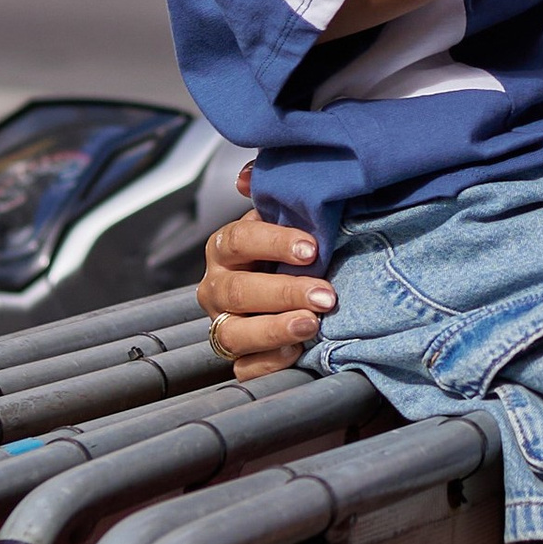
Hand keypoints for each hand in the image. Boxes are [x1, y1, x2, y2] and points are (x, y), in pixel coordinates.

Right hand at [201, 166, 335, 366]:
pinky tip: (297, 353)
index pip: (239, 240)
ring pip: (234, 333)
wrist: (296, 287)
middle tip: (324, 295)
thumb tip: (246, 176)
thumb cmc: (291, 250)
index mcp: (225, 248)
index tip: (311, 248)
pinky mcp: (237, 356)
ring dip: (274, 330)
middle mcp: (218, 286)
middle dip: (283, 293)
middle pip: (238, 291)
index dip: (273, 243)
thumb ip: (270, 194)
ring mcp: (223, 323)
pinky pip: (245, 367)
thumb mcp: (285, 217)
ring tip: (311, 325)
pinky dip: (269, 362)